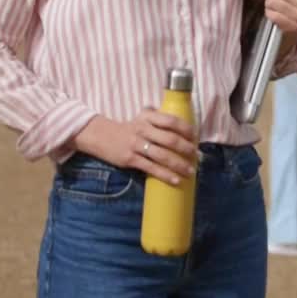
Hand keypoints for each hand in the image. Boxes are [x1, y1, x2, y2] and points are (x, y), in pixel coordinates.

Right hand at [72, 111, 197, 184]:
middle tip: (196, 156)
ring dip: (179, 164)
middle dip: (186, 149)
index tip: (195, 136)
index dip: (186, 129)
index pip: (171, 120)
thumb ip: (158, 117)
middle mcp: (143, 129)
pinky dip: (165, 175)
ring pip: (162, 156)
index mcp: (148, 117)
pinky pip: (151, 168)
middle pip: (170, 139)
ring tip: (190, 171)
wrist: (100, 136)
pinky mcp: (130, 159)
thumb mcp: (141, 117)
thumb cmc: (127, 128)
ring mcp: (136, 144)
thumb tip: (182, 122)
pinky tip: (175, 180)